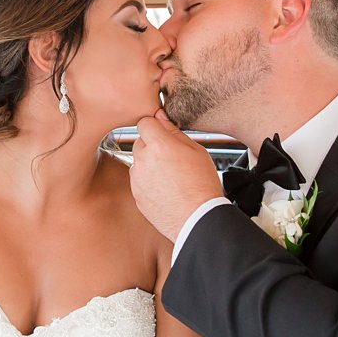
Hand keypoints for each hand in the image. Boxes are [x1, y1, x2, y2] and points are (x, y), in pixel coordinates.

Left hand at [130, 109, 223, 240]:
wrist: (197, 218)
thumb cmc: (202, 185)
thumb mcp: (197, 151)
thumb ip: (174, 132)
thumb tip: (160, 117)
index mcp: (158, 145)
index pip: (144, 122)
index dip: (155, 126)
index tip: (162, 133)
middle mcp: (143, 160)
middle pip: (141, 142)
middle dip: (153, 146)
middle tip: (172, 158)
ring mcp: (137, 179)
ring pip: (139, 162)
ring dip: (150, 164)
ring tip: (171, 176)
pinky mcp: (136, 195)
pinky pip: (139, 180)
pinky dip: (148, 181)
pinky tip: (166, 189)